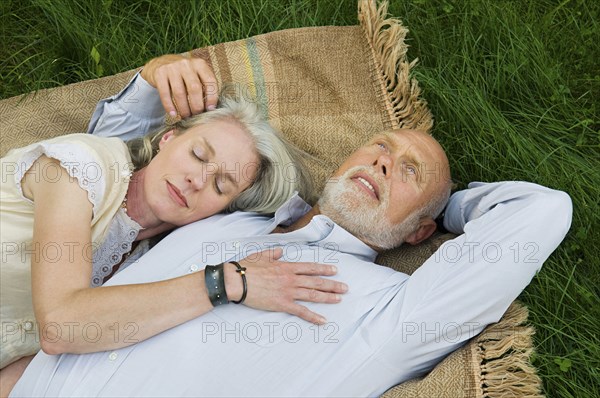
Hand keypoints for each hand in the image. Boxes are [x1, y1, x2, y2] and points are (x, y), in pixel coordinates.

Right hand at [141, 54, 217, 117]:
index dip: (212, 97)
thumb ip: (205, 87)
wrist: (162, 62)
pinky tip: (173, 114)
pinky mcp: (159, 73)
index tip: (210, 110)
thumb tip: (210, 109)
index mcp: (200, 64)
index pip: (210, 81)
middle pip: (195, 88)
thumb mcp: (197, 75)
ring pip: (179, 93)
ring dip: (184, 109)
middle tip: (196, 116)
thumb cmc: (184, 74)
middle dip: (197, 106)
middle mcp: (186, 64)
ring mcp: (172, 68)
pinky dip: (169, 106)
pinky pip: (165, 93)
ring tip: (186, 116)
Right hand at [224, 248, 347, 323]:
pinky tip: (323, 320)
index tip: (335, 270)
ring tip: (339, 299)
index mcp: (286, 266)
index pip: (310, 267)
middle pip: (316, 281)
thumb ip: (273, 253)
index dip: (324, 269)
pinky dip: (313, 316)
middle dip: (332, 284)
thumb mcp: (261, 255)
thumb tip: (279, 251)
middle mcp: (291, 278)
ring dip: (328, 297)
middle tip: (345, 287)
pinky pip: (301, 311)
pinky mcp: (282, 304)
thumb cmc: (246, 267)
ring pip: (312, 294)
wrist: (236, 280)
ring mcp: (288, 291)